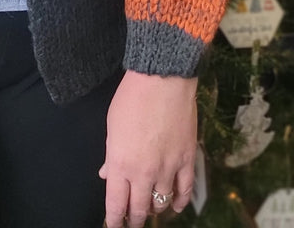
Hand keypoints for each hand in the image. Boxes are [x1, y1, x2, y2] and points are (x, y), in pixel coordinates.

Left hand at [100, 70, 196, 226]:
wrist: (162, 80)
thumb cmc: (131, 98)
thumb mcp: (112, 126)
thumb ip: (111, 155)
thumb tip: (107, 174)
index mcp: (120, 163)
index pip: (116, 203)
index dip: (114, 219)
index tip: (113, 224)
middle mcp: (143, 172)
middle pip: (139, 208)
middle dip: (133, 219)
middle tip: (131, 221)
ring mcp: (167, 169)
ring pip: (162, 203)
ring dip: (155, 210)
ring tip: (150, 210)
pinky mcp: (187, 161)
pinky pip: (185, 191)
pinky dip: (180, 203)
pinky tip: (176, 206)